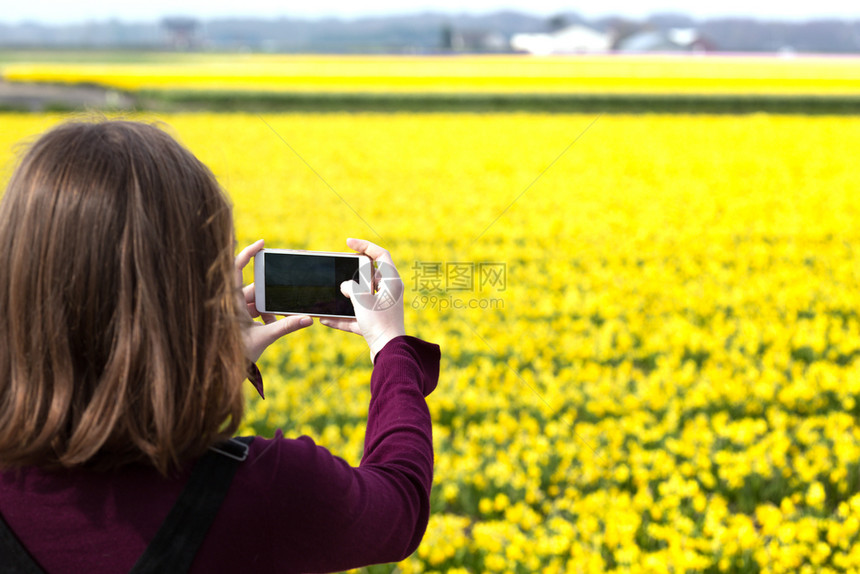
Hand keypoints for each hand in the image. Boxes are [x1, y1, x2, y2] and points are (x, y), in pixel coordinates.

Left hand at [235, 239, 312, 362]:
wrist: (224, 371)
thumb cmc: (238, 353)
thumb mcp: (265, 338)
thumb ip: (287, 327)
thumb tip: (308, 319)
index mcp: (232, 301)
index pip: (236, 268)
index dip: (247, 253)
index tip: (262, 243)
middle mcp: (231, 302)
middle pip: (254, 288)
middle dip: (269, 297)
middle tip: (274, 310)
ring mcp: (234, 310)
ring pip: (255, 300)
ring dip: (267, 309)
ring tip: (270, 324)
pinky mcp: (239, 318)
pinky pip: (254, 309)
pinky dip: (264, 315)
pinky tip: (269, 326)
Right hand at [320, 238, 405, 361]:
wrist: (388, 352)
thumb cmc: (379, 322)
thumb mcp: (361, 298)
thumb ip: (352, 286)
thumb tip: (345, 286)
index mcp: (392, 281)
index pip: (381, 255)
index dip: (365, 245)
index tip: (348, 243)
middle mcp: (389, 293)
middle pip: (371, 276)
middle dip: (353, 273)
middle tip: (339, 269)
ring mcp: (382, 309)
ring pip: (362, 297)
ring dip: (346, 297)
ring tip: (330, 294)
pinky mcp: (376, 324)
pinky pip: (357, 317)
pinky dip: (343, 318)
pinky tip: (325, 320)